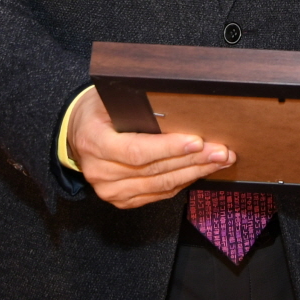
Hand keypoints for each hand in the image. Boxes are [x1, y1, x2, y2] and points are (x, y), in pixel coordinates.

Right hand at [67, 86, 235, 208]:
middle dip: (193, 161)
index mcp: (95, 142)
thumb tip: (177, 103)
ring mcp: (110, 190)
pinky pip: (158, 193)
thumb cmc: (98, 111)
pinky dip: (182, 182)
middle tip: (221, 151)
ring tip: (219, 160)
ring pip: (160, 185)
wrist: (77, 133)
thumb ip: (136, 104)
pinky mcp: (122, 200)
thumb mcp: (110, 99)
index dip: (169, 148)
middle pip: (155, 171)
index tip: (197, 142)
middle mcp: (100, 172)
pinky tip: (199, 171)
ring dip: (194, 173)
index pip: (137, 151)